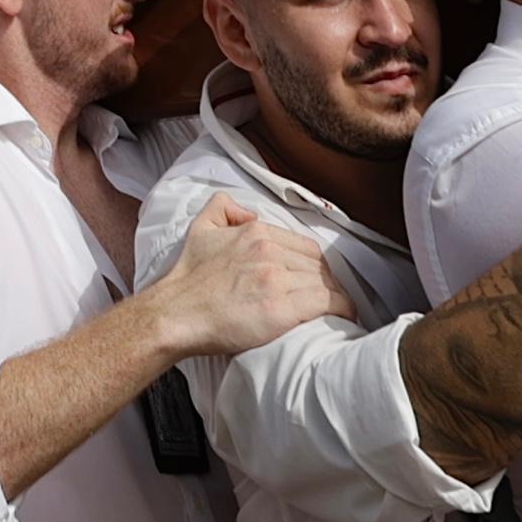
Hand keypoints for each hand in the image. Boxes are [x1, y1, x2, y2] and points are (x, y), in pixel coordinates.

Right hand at [152, 195, 346, 358]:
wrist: (175, 313)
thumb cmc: (187, 279)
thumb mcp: (201, 228)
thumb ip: (223, 207)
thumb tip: (246, 210)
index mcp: (256, 232)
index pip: (304, 245)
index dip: (314, 264)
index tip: (317, 278)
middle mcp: (269, 252)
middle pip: (317, 264)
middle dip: (327, 280)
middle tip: (330, 295)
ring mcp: (275, 279)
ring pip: (324, 282)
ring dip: (335, 295)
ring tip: (339, 307)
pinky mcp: (280, 308)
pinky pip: (325, 302)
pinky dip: (340, 308)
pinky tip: (346, 314)